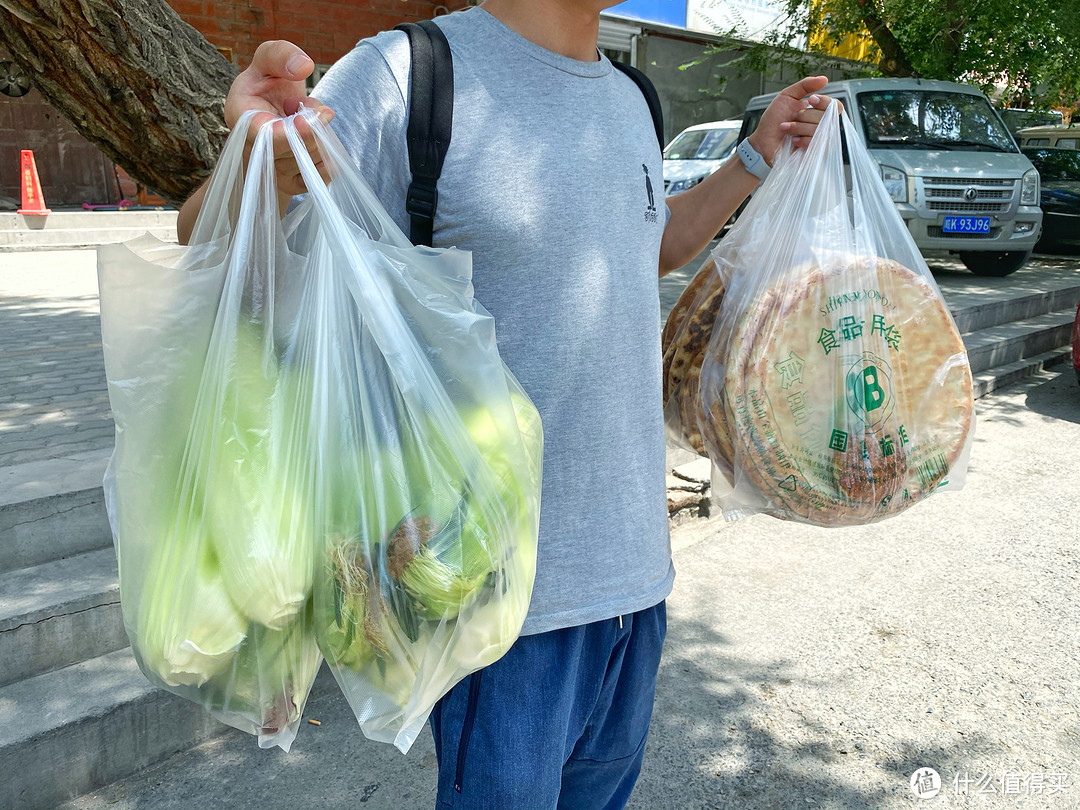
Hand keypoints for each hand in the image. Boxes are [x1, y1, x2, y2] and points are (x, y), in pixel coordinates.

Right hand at [225, 40, 335, 199]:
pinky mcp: (292, 183)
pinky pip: (320, 176)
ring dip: (321, 138)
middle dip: (314, 130)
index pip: (264, 136)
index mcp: (242, 118)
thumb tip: (304, 67)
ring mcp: (273, 170)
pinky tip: (320, 142)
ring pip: (310, 162)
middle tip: (317, 109)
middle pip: (293, 152)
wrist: (270, 114)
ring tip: (306, 122)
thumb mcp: (267, 61)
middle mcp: (253, 150)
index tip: (311, 118)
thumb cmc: (267, 86)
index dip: (290, 133)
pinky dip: (329, 159)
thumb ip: (280, 55)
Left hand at [746, 76, 842, 165]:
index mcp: (818, 112)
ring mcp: (818, 140)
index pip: (835, 105)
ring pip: (820, 129)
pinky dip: (801, 139)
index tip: (811, 100)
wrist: (763, 140)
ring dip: (799, 127)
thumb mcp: (787, 96)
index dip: (825, 101)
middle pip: (828, 116)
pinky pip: (815, 143)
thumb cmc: (773, 120)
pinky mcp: (814, 153)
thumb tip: (824, 79)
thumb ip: (805, 85)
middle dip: (805, 115)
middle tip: (793, 117)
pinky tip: (792, 140)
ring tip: (787, 129)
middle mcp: (821, 126)